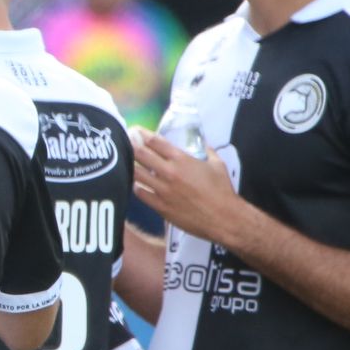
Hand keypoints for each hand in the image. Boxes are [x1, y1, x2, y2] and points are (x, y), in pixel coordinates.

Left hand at [132, 128, 244, 245]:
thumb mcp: (217, 164)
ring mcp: (162, 190)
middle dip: (130, 145)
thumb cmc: (222, 191)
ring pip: (136, 174)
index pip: (155, 141)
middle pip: (140, 154)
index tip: (135, 131)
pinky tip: (136, 184)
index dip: (142, 134)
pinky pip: (140, 194)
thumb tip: (202, 143)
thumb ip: (207, 151)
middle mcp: (169, 173)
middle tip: (125, 142)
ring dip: (130, 165)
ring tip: (125, 161)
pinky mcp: (160, 207)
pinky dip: (136, 187)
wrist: (224, 218)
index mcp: (182, 159)